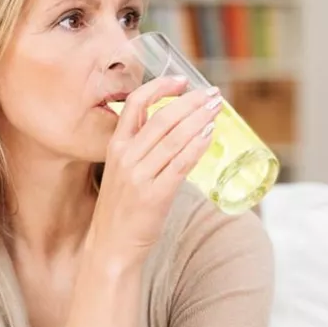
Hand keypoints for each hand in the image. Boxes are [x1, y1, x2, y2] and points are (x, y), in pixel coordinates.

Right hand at [88, 76, 222, 267]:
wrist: (110, 246)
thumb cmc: (121, 208)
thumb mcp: (122, 171)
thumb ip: (141, 149)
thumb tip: (175, 128)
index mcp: (115, 146)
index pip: (135, 104)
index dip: (160, 87)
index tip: (182, 80)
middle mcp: (125, 156)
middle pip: (161, 118)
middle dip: (190, 102)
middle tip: (211, 94)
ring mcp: (139, 176)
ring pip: (173, 138)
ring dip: (198, 119)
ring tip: (216, 109)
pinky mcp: (154, 195)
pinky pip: (180, 164)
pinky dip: (196, 147)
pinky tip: (209, 135)